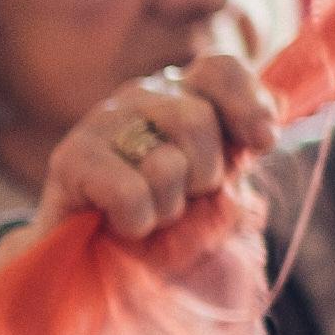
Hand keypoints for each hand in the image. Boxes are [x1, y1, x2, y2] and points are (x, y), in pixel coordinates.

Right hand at [21, 54, 277, 246]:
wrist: (96, 264)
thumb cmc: (166, 225)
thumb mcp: (218, 197)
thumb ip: (241, 165)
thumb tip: (263, 137)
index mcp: (182, 96)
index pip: (219, 70)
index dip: (247, 103)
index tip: (262, 144)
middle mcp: (141, 97)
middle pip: (197, 118)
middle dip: (204, 175)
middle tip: (185, 199)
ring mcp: (102, 122)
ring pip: (165, 163)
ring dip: (169, 207)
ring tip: (153, 215)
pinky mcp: (71, 158)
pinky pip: (130, 193)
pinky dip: (138, 222)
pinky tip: (124, 225)